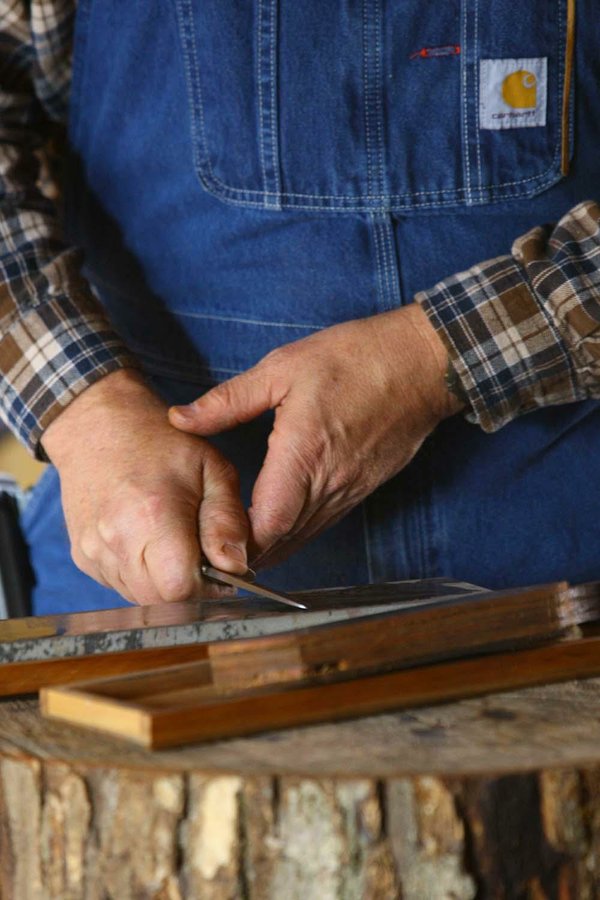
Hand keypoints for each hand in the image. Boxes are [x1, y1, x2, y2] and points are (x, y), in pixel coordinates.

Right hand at [42, 369, 248, 604]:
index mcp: (152, 517)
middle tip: (198, 550)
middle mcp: (115, 540)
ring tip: (172, 539)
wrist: (97, 425)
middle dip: (188, 586)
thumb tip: (236, 565)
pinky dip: (141, 574)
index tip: (218, 566)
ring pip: (141, 598)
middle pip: (162, 602)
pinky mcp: (83, 558)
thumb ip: (227, 520)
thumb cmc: (159, 442)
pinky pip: (122, 586)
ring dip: (164, 581)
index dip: (208, 587)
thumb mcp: (212, 469)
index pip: (181, 590)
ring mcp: (94, 552)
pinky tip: (148, 540)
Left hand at [169, 304, 460, 567]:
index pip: (268, 524)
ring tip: (233, 545)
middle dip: (245, 553)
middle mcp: (329, 483)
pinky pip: (323, 523)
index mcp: (303, 454)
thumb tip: (181, 418)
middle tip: (209, 551)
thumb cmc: (355, 359)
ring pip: (303, 537)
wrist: (421, 365)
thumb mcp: (282, 368)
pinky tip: (274, 524)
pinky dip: (295, 531)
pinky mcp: (362, 490)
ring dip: (270, 546)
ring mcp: (349, 491)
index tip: (207, 543)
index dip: (238, 544)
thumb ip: (228, 400)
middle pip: (282, 541)